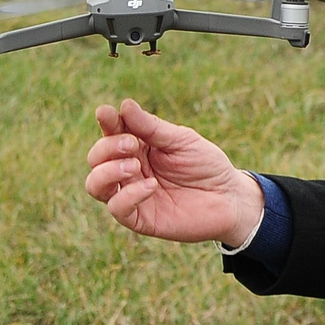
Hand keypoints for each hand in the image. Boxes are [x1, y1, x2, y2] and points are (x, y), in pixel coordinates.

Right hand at [84, 99, 264, 247]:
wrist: (229, 197)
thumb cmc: (206, 165)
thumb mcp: (181, 140)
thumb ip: (151, 127)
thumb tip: (124, 105)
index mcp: (137, 146)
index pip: (111, 132)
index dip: (106, 122)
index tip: (105, 113)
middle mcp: (129, 170)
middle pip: (96, 158)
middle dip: (108, 147)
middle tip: (131, 144)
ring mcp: (131, 194)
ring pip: (95, 184)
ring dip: (107, 171)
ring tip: (134, 166)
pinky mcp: (139, 219)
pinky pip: (117, 208)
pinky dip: (128, 195)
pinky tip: (151, 185)